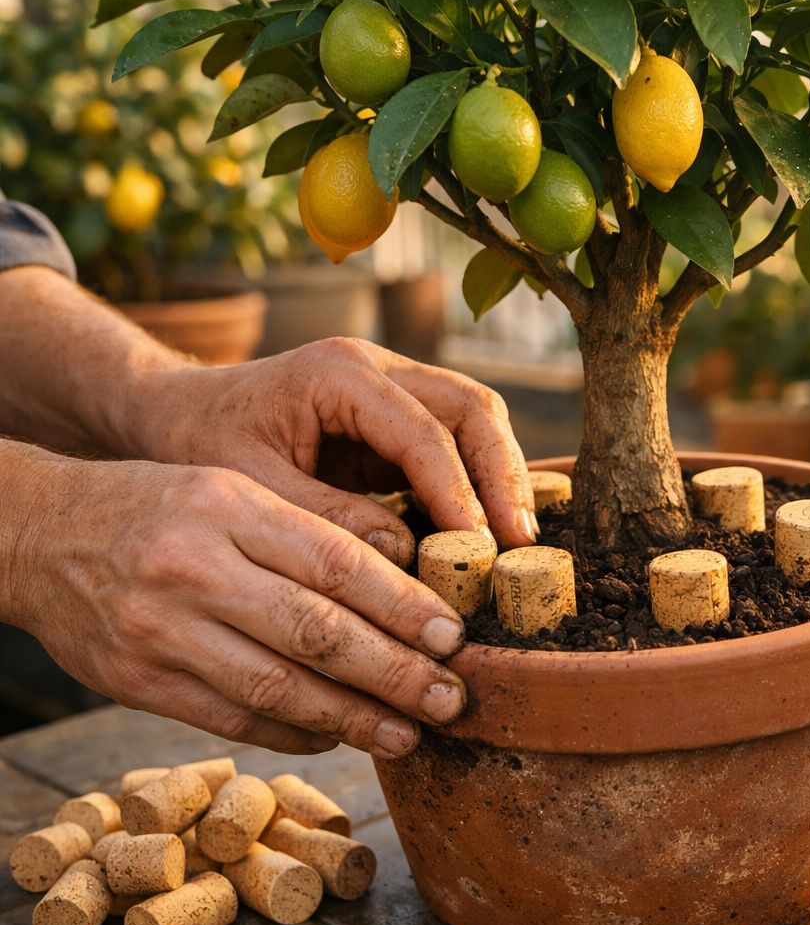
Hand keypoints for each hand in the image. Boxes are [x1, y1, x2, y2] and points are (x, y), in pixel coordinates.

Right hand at [12, 453, 471, 756]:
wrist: (37, 533)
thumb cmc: (161, 508)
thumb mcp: (233, 491)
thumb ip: (310, 535)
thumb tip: (406, 597)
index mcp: (229, 505)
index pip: (335, 562)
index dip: (402, 605)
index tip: (453, 636)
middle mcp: (195, 567)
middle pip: (316, 630)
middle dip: (395, 672)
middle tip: (452, 698)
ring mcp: (161, 630)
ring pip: (278, 686)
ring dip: (353, 718)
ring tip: (408, 733)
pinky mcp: (136, 682)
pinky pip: (233, 717)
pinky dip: (293, 733)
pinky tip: (337, 737)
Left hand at [140, 337, 537, 565]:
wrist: (173, 413)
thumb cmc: (199, 441)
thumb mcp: (248, 485)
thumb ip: (324, 517)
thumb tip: (403, 554)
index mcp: (340, 373)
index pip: (424, 430)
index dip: (460, 490)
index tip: (481, 546)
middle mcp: (378, 369)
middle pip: (473, 408)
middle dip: (504, 474)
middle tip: (521, 541)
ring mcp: (393, 390)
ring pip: (477, 421)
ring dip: (502, 478)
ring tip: (518, 541)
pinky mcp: (396, 422)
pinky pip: (457, 445)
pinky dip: (480, 485)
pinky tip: (492, 532)